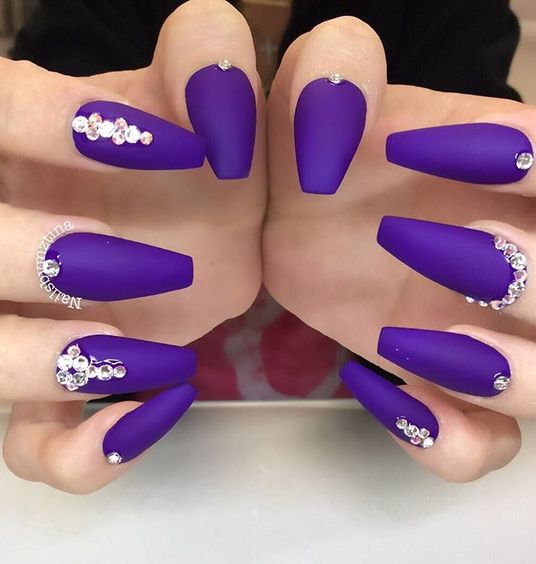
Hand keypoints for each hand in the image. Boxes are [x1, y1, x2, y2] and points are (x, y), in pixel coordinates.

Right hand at [1, 0, 265, 491]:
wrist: (200, 224)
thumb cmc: (194, 156)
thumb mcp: (198, 103)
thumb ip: (206, 66)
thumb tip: (217, 74)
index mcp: (14, 143)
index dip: (61, 131)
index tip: (178, 150)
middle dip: (51, 261)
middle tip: (163, 265)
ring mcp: (15, 322)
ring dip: (58, 364)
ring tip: (155, 352)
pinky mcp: (51, 392)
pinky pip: (33, 447)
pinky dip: (83, 454)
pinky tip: (155, 412)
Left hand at [265, 17, 535, 480]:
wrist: (285, 215)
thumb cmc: (312, 151)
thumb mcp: (315, 101)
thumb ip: (329, 75)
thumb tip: (341, 85)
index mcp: (507, 170)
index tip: (437, 160)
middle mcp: (519, 252)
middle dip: (534, 283)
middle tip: (434, 251)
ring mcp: (487, 330)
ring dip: (501, 375)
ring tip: (405, 338)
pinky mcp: (441, 383)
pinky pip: (484, 444)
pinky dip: (446, 439)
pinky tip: (383, 390)